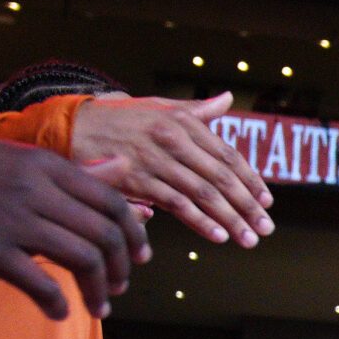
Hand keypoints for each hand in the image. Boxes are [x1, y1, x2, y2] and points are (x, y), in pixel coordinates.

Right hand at [0, 136, 145, 318]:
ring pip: (82, 258)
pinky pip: (37, 282)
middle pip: (105, 233)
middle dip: (121, 268)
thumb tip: (121, 168)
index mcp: (44, 165)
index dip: (133, 235)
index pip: (112, 202)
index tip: (138, 258)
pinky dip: (56, 304)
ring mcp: (9, 216)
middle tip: (116, 288)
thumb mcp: (13, 161)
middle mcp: (34, 187)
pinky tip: (58, 314)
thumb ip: (68, 171)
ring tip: (97, 307)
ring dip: (98, 290)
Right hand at [69, 93, 273, 247]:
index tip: (267, 201)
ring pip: (204, 194)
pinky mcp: (138, 180)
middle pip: (221, 177)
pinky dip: (200, 222)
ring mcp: (156, 160)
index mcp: (183, 122)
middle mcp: (173, 139)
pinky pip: (176, 204)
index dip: (250, 179)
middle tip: (267, 227)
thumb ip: (195, 111)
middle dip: (248, 205)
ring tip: (249, 238)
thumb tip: (227, 100)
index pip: (227, 155)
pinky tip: (218, 236)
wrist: (71, 127)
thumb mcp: (158, 108)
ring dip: (230, 219)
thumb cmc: (119, 120)